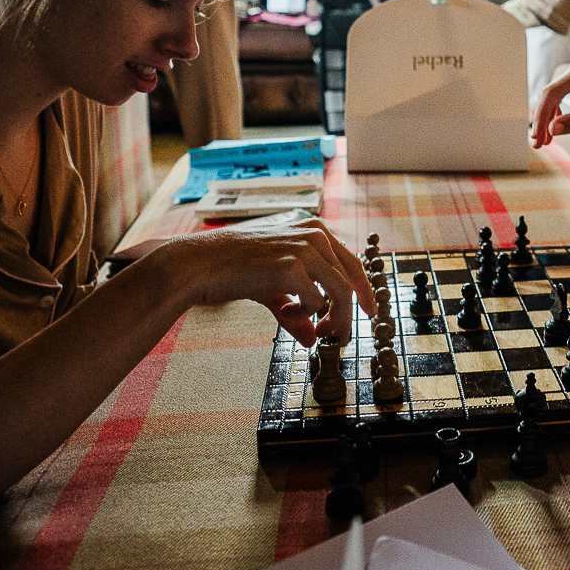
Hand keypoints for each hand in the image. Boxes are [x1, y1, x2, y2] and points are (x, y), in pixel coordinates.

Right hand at [146, 219, 374, 345]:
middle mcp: (314, 235)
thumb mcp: (271, 289)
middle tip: (339, 338)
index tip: (369, 314)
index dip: (363, 292)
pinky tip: (286, 313)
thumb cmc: (232, 269)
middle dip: (349, 315)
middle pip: (351, 282)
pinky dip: (305, 316)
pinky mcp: (291, 267)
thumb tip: (312, 339)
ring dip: (334, 320)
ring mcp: (304, 249)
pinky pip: (316, 302)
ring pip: (341, 293)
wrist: (200, 264)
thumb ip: (294, 310)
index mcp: (314, 230)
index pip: (352, 263)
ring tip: (318, 333)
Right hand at [531, 62, 569, 154]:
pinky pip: (558, 101)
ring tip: (544, 141)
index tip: (537, 134)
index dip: (542, 116)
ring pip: (551, 100)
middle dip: (542, 121)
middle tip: (537, 142)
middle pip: (549, 97)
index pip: (552, 93)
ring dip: (546, 121)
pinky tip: (552, 132)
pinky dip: (554, 117)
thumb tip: (553, 130)